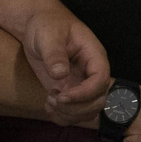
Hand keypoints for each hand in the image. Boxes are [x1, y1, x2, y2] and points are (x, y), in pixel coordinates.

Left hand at [22, 8, 109, 126]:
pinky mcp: (70, 92)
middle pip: (98, 100)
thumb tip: (60, 74)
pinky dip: (62, 117)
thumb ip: (55, 53)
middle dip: (76, 108)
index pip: (101, 80)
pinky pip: (74, 114)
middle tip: (54, 99)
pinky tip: (49, 104)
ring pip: (88, 111)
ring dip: (69, 115)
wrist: (38, 25)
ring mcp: (81, 84)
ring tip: (50, 101)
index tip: (62, 95)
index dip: (85, 93)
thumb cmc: (47, 24)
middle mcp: (91, 73)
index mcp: (94, 55)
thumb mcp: (49, 34)